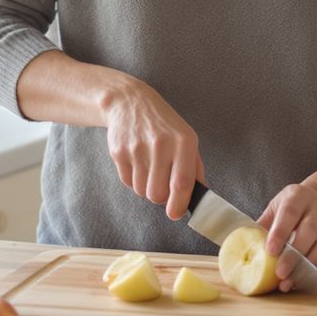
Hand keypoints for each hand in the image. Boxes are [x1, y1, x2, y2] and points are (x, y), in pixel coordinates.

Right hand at [102, 80, 204, 219]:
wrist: (129, 101)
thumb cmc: (163, 124)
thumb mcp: (186, 137)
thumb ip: (193, 168)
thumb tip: (197, 196)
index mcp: (183, 141)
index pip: (181, 182)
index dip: (178, 204)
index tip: (175, 214)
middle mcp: (160, 144)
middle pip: (157, 194)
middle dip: (160, 197)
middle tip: (162, 183)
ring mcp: (137, 148)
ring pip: (142, 191)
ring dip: (146, 186)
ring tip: (149, 167)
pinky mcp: (119, 152)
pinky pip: (127, 182)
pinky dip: (133, 178)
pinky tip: (136, 161)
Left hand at [257, 183, 316, 290]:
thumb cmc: (292, 208)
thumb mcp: (276, 207)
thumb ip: (264, 224)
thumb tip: (244, 245)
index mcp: (298, 196)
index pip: (290, 213)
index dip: (280, 232)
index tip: (270, 251)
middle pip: (310, 230)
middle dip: (295, 254)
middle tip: (280, 273)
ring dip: (309, 266)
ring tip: (290, 282)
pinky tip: (308, 279)